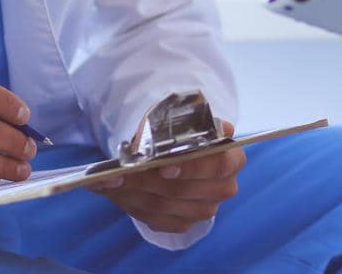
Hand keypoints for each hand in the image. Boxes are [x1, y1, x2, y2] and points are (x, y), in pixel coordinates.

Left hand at [87, 118, 244, 233]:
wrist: (171, 150)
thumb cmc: (176, 132)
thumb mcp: (174, 119)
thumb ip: (166, 128)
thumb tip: (142, 147)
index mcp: (231, 157)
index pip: (218, 166)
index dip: (191, 167)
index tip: (163, 166)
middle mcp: (224, 186)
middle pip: (186, 189)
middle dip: (149, 180)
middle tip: (121, 173)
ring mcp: (205, 209)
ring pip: (166, 206)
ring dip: (134, 192)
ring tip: (110, 180)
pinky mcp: (185, 223)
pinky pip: (157, 220)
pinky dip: (131, 205)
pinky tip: (113, 191)